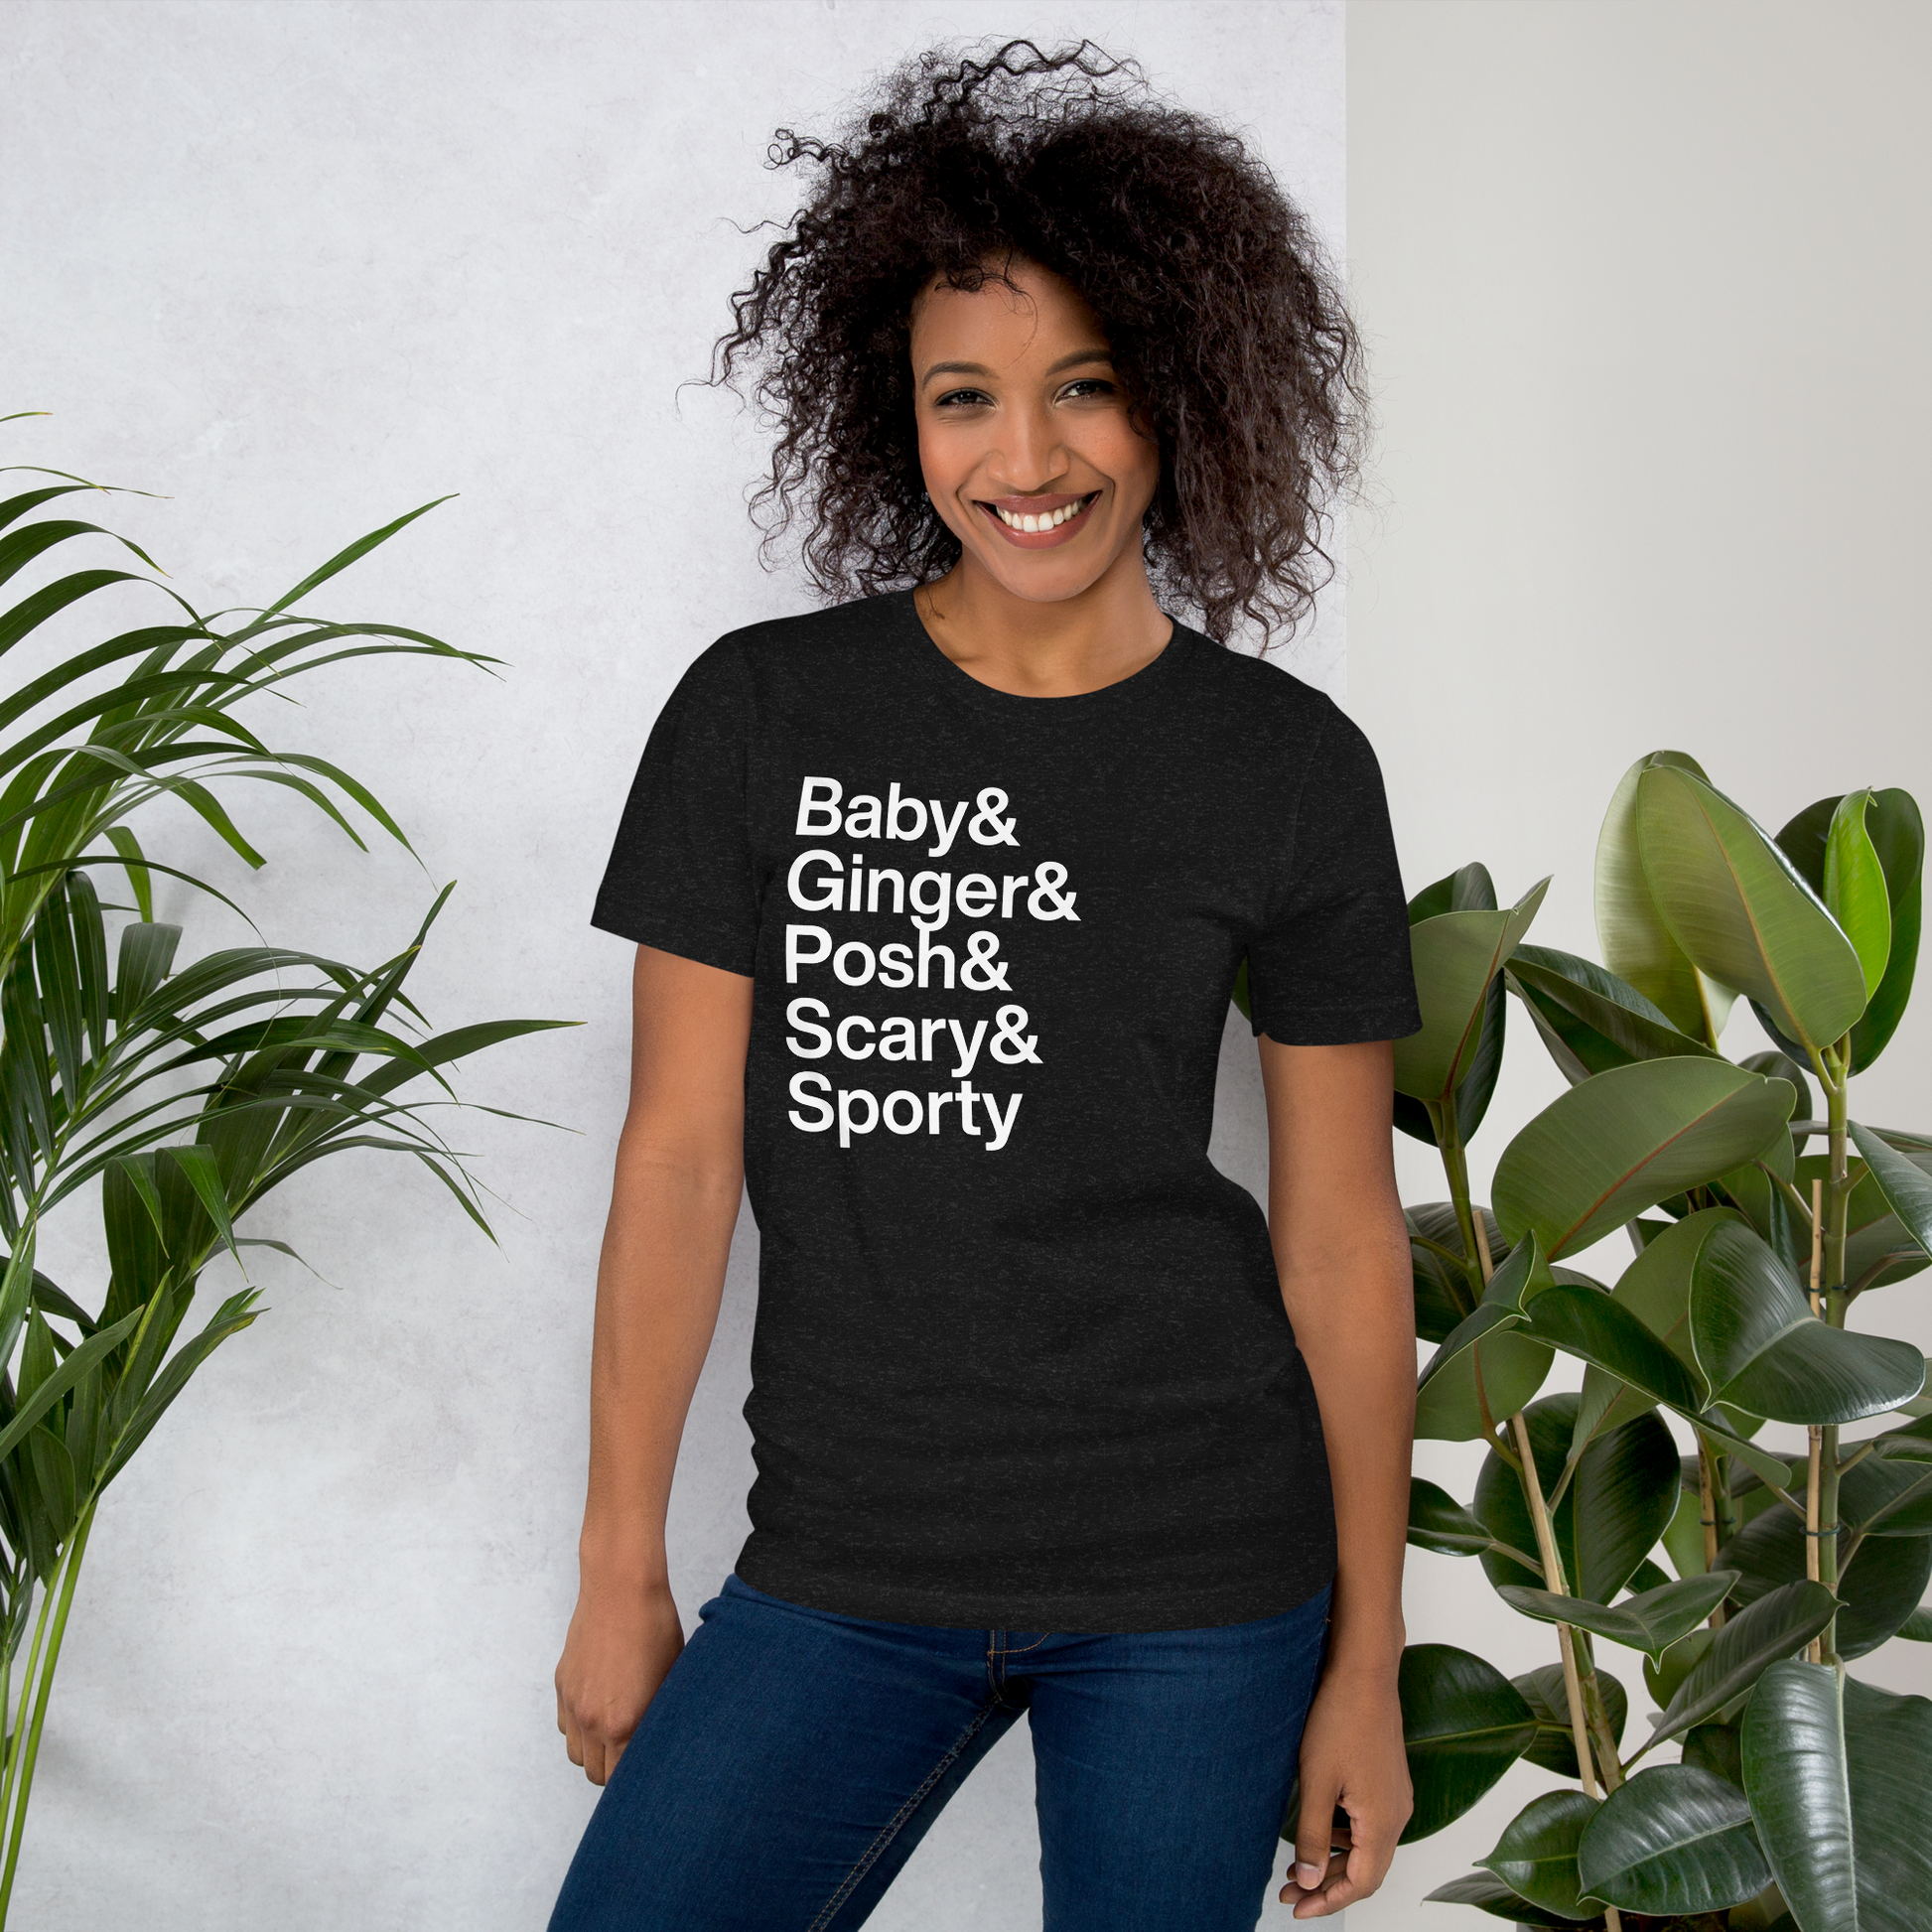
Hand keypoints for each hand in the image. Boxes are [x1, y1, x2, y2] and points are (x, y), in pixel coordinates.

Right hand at [554, 1574, 684, 1784]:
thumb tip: (663, 1744)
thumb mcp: (670, 1678)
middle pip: (597, 1775)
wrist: (621, 1588)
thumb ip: (660, 1719)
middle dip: (615, 1770)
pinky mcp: (562, 1685)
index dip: (638, 1777)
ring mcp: (573, 1704)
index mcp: (624, 1724)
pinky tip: (600, 1708)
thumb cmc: (655, 1628)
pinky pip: (565, 1726)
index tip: (649, 1770)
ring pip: (576, 1754)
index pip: (624, 1779)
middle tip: (635, 1752)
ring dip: (594, 1751)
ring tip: (616, 1732)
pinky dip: (579, 1728)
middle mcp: (593, 1721)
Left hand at [1280, 1660, 1411, 1916]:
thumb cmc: (1340, 1720)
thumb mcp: (1317, 1782)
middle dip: (1327, 1885)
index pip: (1361, 1884)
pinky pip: (1369, 1825)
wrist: (1364, 1673)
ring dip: (1334, 1860)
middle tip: (1290, 1890)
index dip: (1329, 1901)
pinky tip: (1319, 1829)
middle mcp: (1398, 1814)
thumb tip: (1307, 1880)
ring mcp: (1396, 1797)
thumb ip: (1312, 1835)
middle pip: (1366, 1870)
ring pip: (1367, 1847)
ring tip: (1297, 1864)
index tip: (1297, 1908)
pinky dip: (1344, 1837)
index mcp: (1384, 1822)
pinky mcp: (1388, 1781)